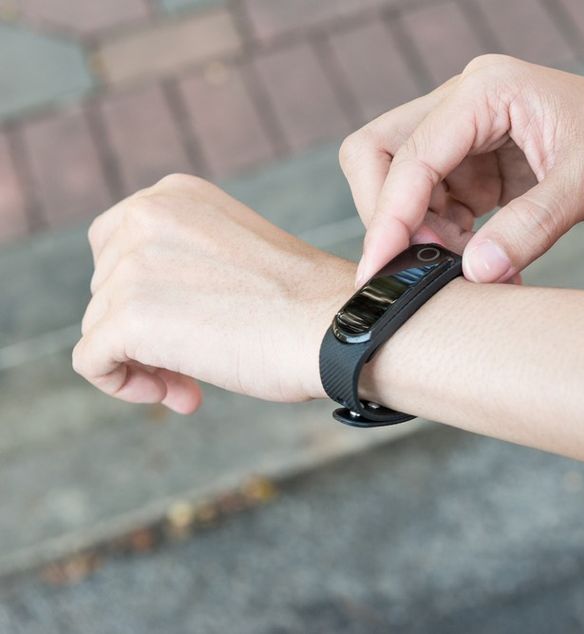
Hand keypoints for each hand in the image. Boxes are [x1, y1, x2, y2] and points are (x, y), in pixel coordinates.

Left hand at [73, 174, 351, 412]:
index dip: (143, 292)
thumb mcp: (234, 254)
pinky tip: (178, 397)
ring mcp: (132, 265)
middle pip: (105, 289)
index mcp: (175, 195)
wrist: (338, 326)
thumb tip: (137, 312)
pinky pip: (92, 360)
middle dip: (144, 331)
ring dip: (145, 364)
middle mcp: (145, 216)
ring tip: (195, 388)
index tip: (186, 324)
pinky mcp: (129, 317)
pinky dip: (122, 384)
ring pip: (100, 327)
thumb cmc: (306, 303)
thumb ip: (185, 262)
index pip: (117, 245)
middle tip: (193, 365)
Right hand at [340, 54, 583, 285]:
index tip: (380, 269)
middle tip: (422, 265)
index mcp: (486, 92)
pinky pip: (434, 205)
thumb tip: (474, 273)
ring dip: (420, 234)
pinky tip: (480, 264)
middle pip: (380, 155)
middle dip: (389, 216)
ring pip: (402, 185)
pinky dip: (445, 240)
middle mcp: (464, 105)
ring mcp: (466, 136)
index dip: (389, 215)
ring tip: (466, 270)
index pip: (410, 154)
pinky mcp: (474, 166)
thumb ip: (530, 227)